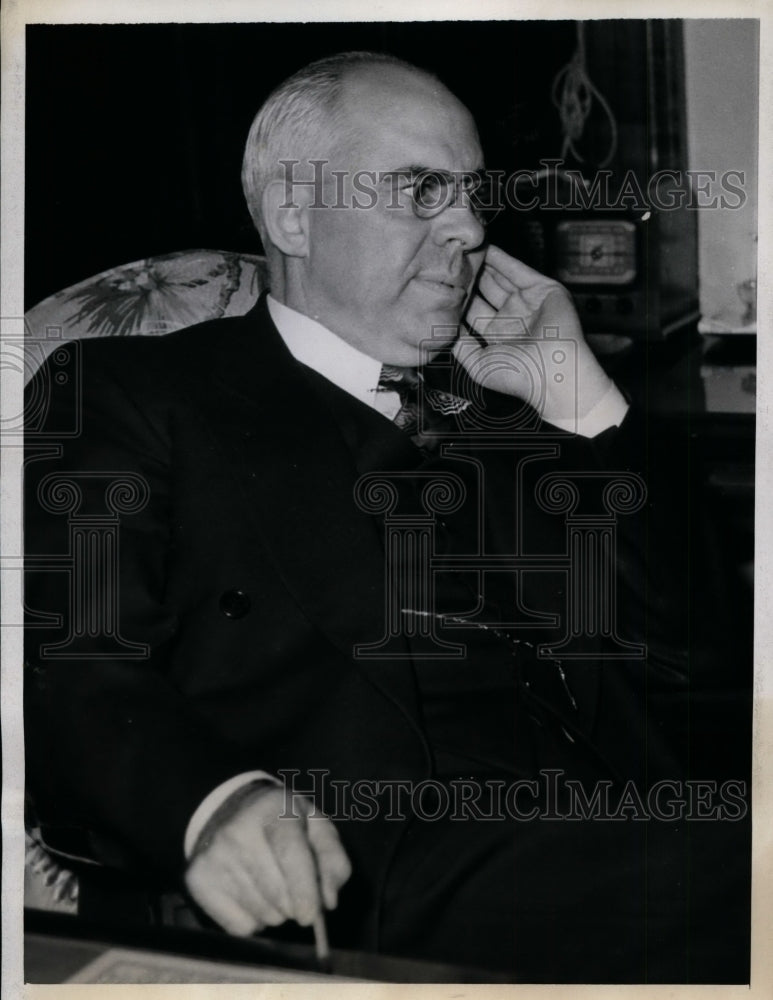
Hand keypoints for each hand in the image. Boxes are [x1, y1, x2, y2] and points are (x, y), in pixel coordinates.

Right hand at [184, 784, 350, 935]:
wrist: (231, 811)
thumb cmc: (283, 822)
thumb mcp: (316, 826)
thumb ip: (332, 859)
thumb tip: (328, 901)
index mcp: (274, 808)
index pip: (290, 854)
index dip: (304, 889)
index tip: (310, 915)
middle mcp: (239, 830)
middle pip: (277, 891)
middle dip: (295, 902)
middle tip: (296, 889)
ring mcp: (215, 855)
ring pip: (261, 913)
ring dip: (277, 912)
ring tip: (272, 885)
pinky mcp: (198, 879)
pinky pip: (239, 925)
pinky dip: (254, 921)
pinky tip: (252, 894)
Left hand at [455, 245, 612, 425]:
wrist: (552, 372)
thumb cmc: (519, 376)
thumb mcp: (478, 364)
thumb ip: (460, 346)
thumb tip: (442, 331)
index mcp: (498, 337)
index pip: (473, 312)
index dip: (459, 299)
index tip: (441, 286)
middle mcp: (512, 318)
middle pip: (485, 292)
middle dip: (469, 279)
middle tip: (450, 263)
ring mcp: (527, 303)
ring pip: (500, 279)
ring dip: (484, 265)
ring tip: (465, 251)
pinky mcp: (542, 290)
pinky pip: (518, 271)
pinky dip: (502, 259)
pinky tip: (486, 249)